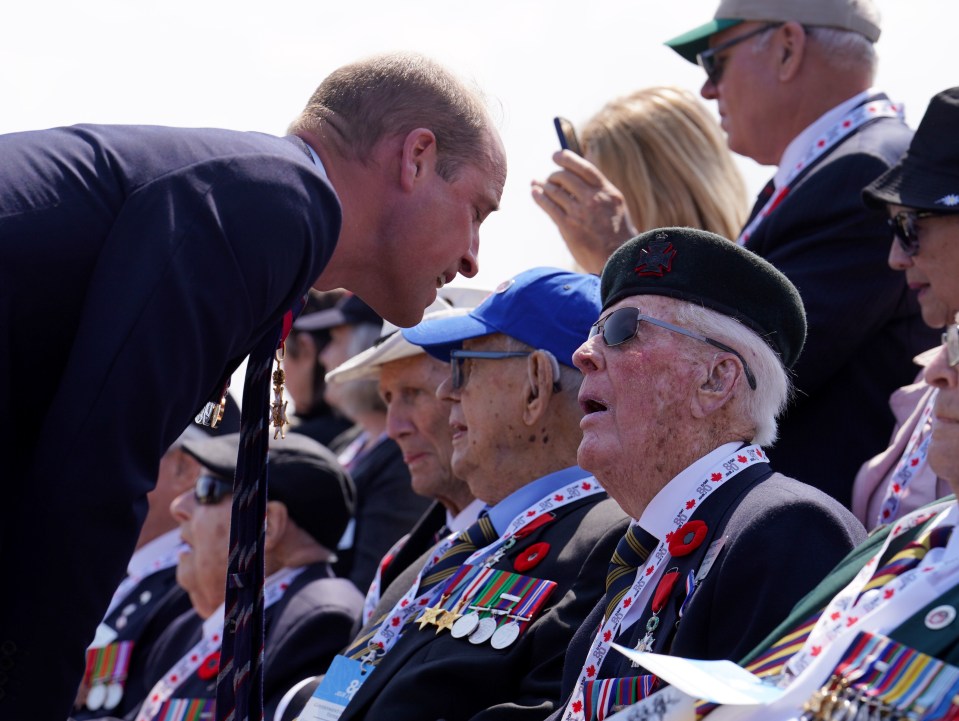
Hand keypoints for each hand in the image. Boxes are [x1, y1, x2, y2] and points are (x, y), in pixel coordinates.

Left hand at [531, 150, 636, 273]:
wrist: (617, 260)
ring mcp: (579, 212)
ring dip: (543, 185)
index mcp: (608, 192)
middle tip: (549, 178)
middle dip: (554, 176)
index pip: (584, 167)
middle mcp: (593, 198)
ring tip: (537, 184)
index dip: (567, 158)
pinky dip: (539, 197)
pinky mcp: (568, 226)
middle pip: (565, 177)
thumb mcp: (615, 207)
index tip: (556, 155)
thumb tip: (578, 179)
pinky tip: (534, 193)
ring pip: (554, 190)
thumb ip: (599, 193)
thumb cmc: (617, 236)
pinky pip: (549, 205)